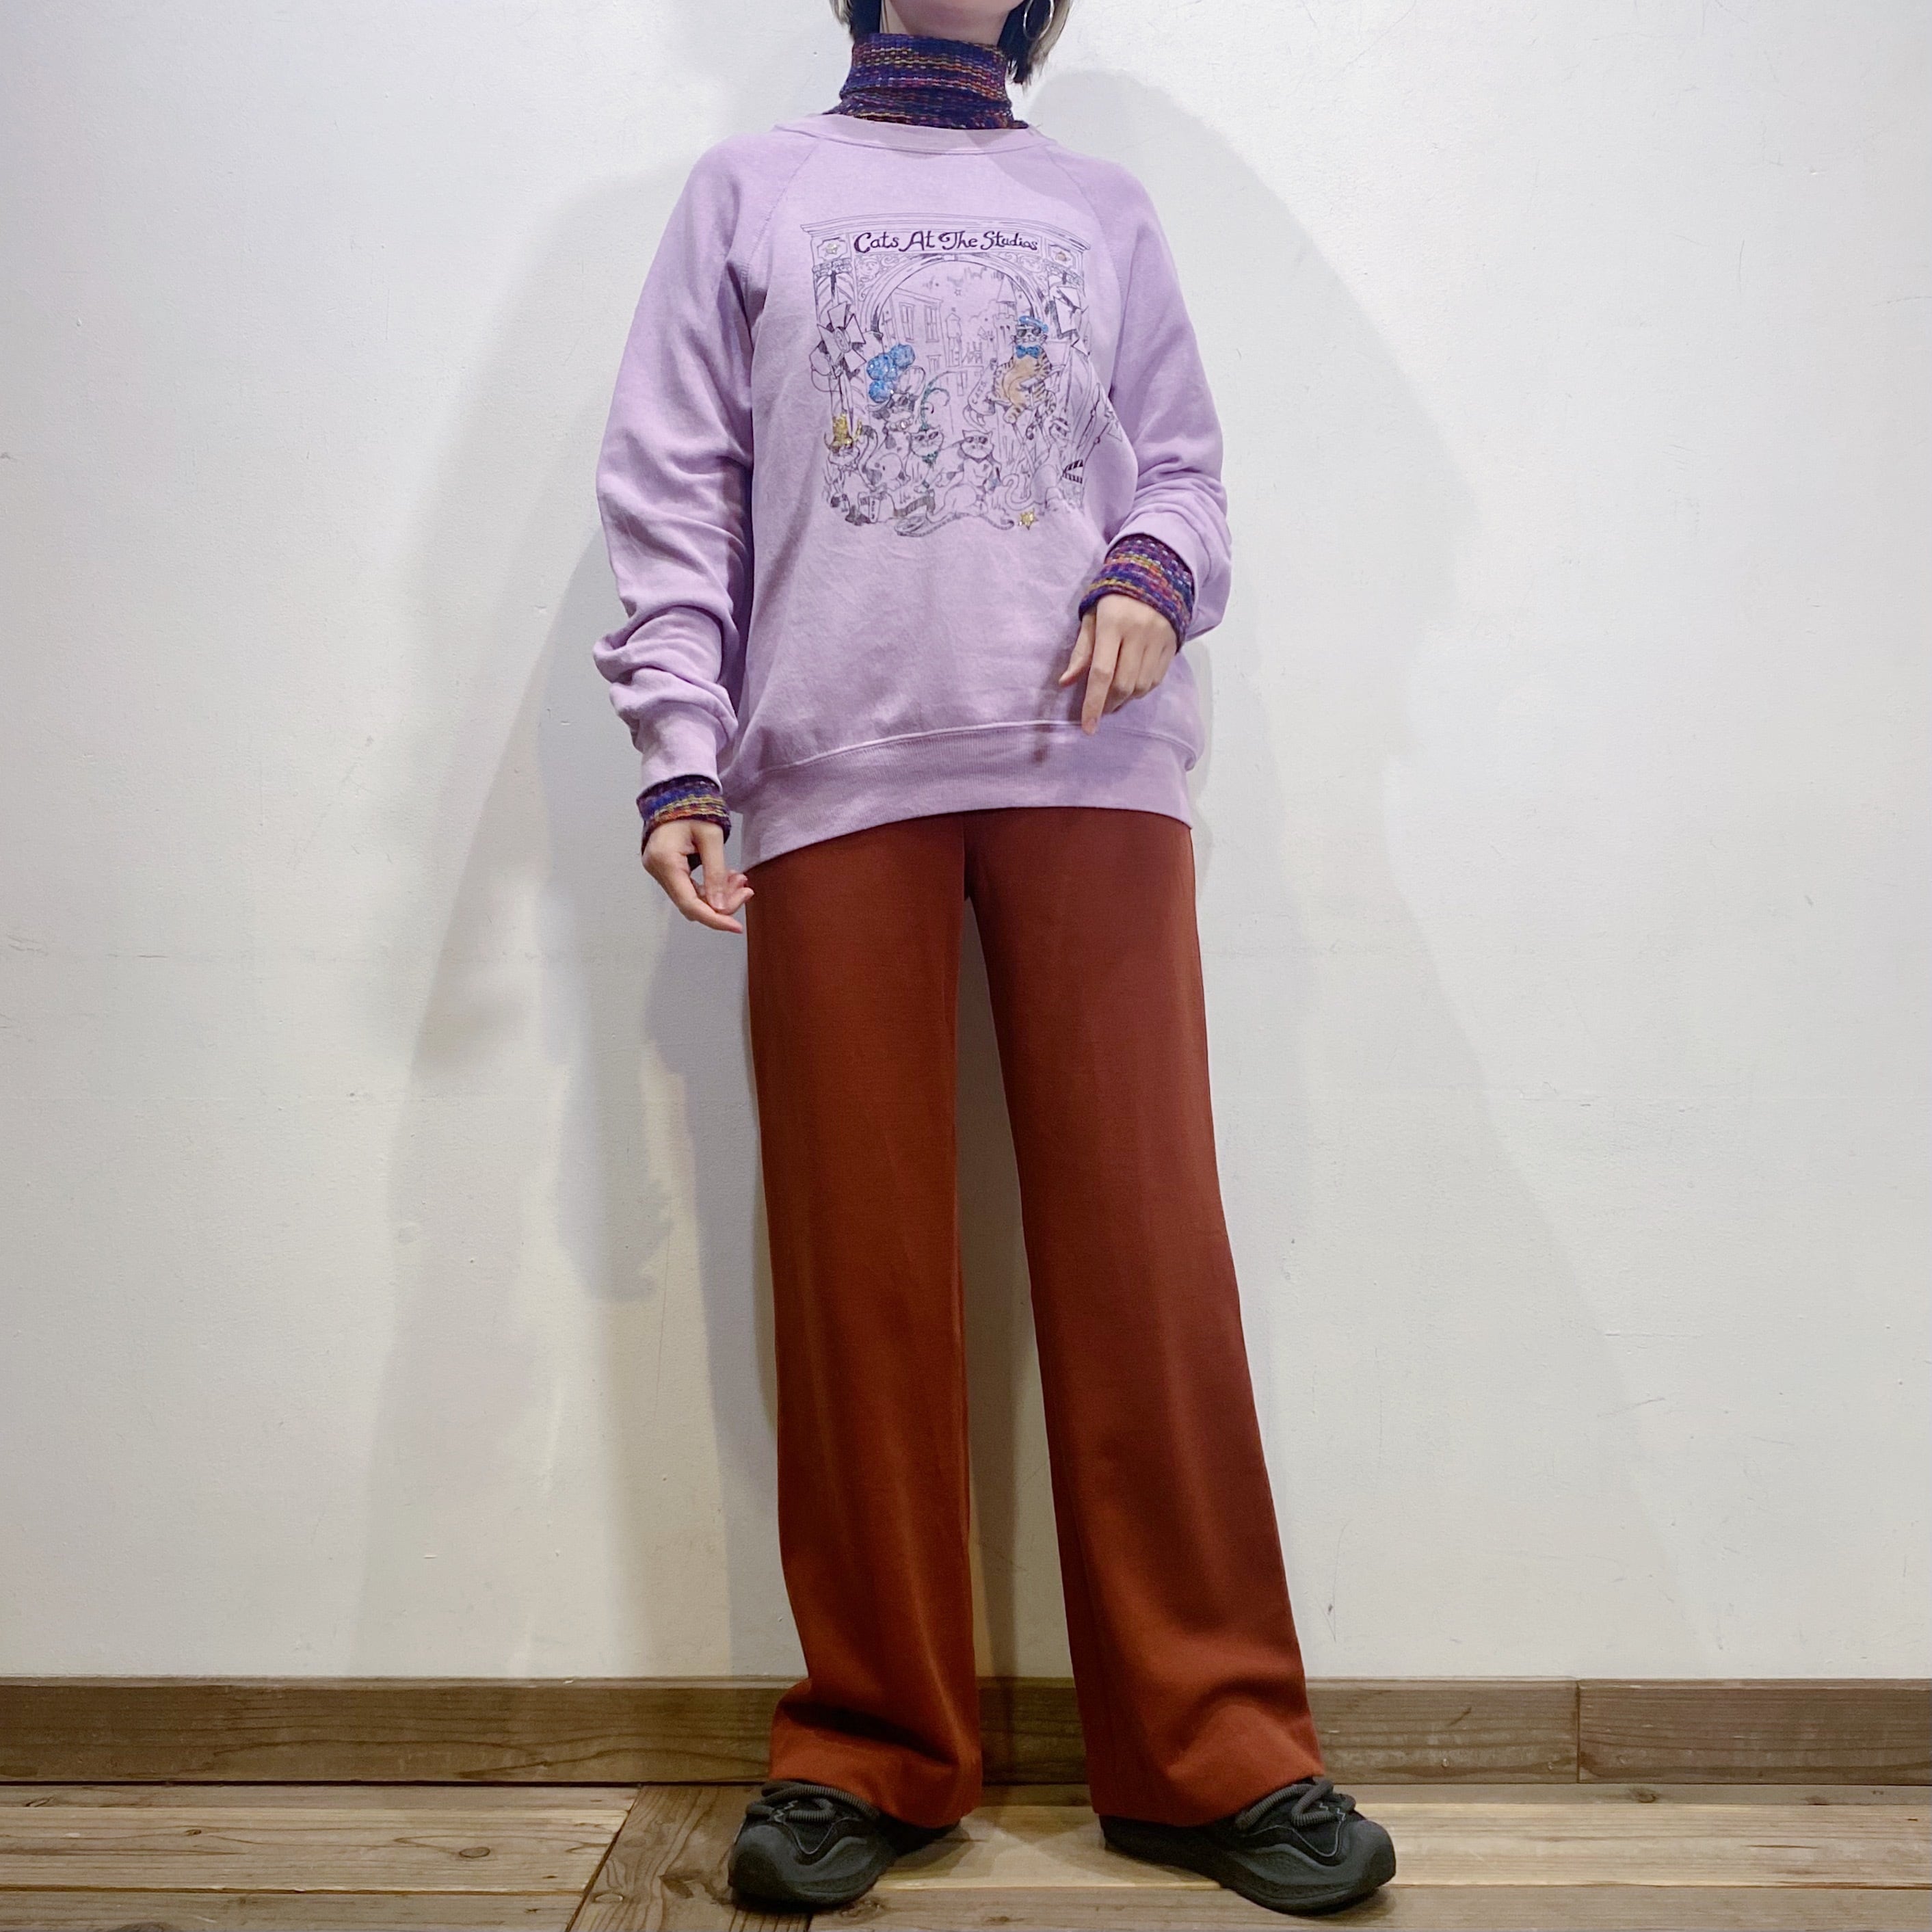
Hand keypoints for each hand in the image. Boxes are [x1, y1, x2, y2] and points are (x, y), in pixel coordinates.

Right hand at [643, 816, 753, 934]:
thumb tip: (721, 907)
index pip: (689, 903)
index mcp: (666, 861)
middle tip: (746, 890)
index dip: (714, 919)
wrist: (676, 793)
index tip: (736, 927)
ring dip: (718, 894)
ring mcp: (659, 871)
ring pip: (691, 897)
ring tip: (740, 880)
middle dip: (722, 903)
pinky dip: (709, 887)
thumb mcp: (711, 838)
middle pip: (691, 904)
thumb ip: (716, 873)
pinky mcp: (665, 869)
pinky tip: (727, 878)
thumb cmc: (694, 808)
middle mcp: (657, 870)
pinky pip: (688, 888)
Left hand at [1057, 593, 1178, 731]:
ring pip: (1142, 686)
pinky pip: (1157, 679)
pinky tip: (1132, 685)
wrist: (1155, 572)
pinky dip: (1142, 690)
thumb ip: (1081, 651)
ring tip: (1114, 695)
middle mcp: (1139, 633)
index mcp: (1113, 624)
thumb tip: (1066, 683)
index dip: (1093, 704)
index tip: (1088, 727)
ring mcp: (1159, 639)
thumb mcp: (1091, 617)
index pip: (1101, 673)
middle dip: (1109, 704)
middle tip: (1099, 708)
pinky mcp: (1172, 644)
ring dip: (1125, 699)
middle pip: (1124, 685)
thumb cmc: (1114, 596)